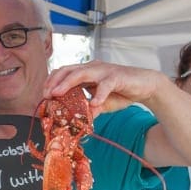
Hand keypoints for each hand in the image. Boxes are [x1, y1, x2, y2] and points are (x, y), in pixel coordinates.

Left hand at [43, 61, 170, 117]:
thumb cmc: (122, 92)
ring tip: (58, 93)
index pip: (64, 72)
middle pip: (68, 70)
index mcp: (87, 72)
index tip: (45, 95)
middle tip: (47, 94)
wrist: (146, 86)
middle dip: (55, 81)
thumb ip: (90, 109)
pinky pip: (105, 85)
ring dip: (68, 83)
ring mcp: (104, 71)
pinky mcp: (117, 76)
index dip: (52, 82)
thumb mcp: (102, 104)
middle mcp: (93, 68)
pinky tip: (93, 104)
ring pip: (82, 73)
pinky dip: (99, 95)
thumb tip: (78, 121)